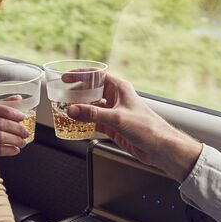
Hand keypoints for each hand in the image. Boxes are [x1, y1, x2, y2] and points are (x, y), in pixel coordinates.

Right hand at [66, 74, 201, 181]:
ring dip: (79, 109)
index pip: (97, 75)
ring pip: (92, 107)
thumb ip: (93, 114)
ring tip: (64, 110)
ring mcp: (114, 112)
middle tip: (61, 94)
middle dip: (76, 92)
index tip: (66, 76)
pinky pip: (94, 121)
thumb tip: (73, 110)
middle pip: (92, 91)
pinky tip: (75, 125)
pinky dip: (85, 123)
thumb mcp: (117, 118)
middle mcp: (116, 98)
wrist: (159, 147)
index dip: (80, 74)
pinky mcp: (113, 127)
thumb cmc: (147, 127)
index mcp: (120, 88)